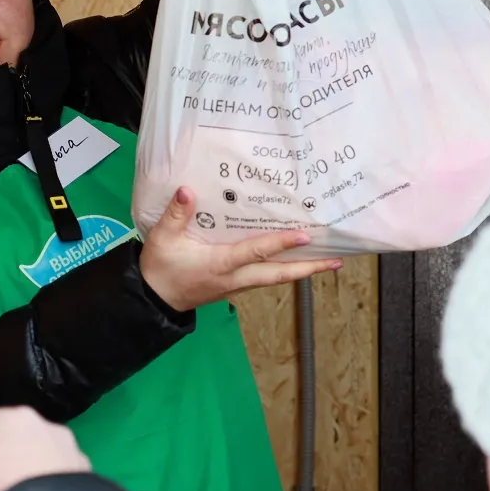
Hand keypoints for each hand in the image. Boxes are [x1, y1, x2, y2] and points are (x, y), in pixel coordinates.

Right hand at [139, 186, 343, 311]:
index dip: (281, 243)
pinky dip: (284, 270)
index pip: (256, 252)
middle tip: (336, 261)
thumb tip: (188, 191)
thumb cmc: (160, 268)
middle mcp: (236, 277)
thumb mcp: (163, 239)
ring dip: (301, 271)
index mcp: (221, 264)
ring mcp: (237, 285)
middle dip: (308, 268)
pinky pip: (266, 278)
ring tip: (326, 262)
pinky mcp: (235, 287)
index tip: (305, 235)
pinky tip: (294, 262)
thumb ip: (176, 214)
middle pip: (279, 274)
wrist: (154, 299)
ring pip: (276, 278)